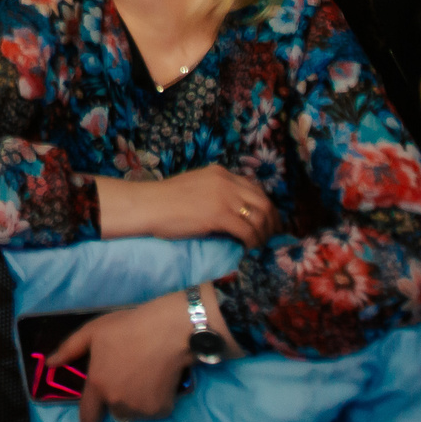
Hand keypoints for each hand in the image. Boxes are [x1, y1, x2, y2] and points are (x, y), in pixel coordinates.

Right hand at [97, 164, 276, 247]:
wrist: (148, 205)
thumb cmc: (165, 201)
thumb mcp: (196, 187)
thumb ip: (215, 193)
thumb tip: (231, 213)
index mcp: (220, 173)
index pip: (254, 187)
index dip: (265, 205)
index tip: (268, 220)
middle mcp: (226, 181)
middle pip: (263, 201)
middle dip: (272, 221)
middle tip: (271, 236)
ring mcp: (223, 197)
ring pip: (259, 216)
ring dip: (263, 234)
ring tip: (259, 245)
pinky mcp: (219, 214)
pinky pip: (247, 230)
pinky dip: (252, 241)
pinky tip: (247, 248)